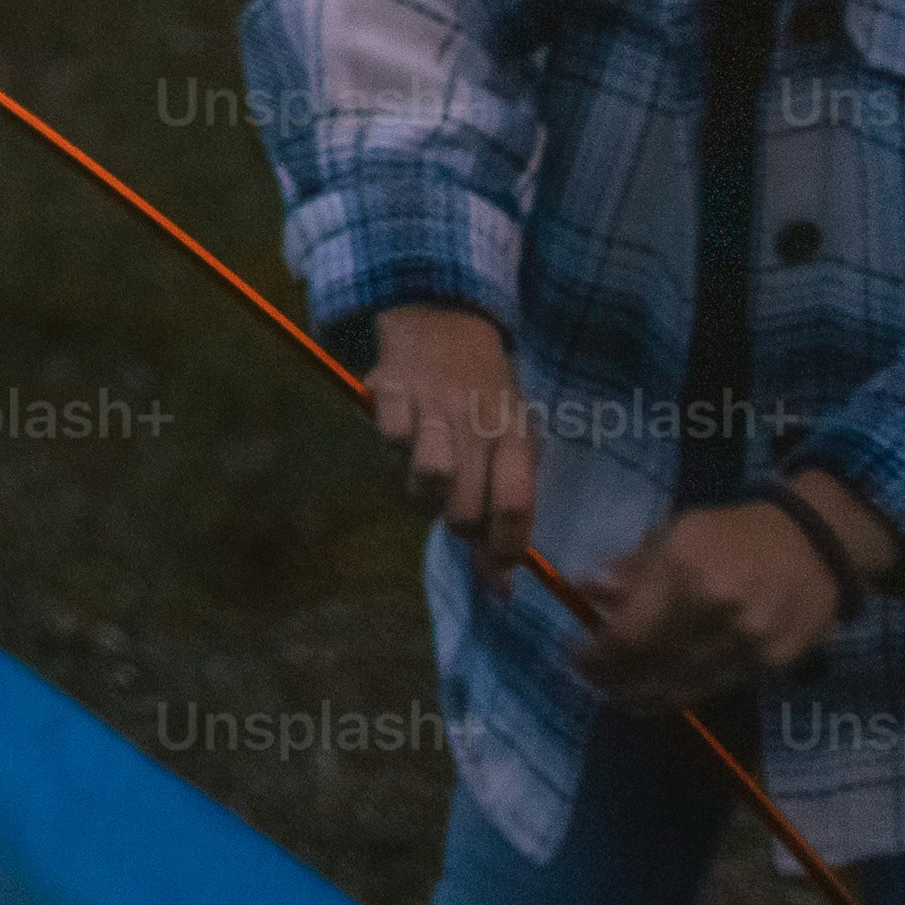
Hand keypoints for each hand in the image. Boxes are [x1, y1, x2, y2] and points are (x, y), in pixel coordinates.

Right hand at [363, 302, 536, 559]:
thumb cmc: (486, 393)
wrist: (443, 318)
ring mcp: (431, 404)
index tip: (500, 567)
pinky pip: (389, 440)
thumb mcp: (512, 438)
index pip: (515, 506)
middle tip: (458, 512)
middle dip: (461, 527)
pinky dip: (394, 448)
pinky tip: (405, 434)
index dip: (504, 548)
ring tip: (429, 476)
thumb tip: (501, 585)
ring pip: (427, 478)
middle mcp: (476, 421)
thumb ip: (508, 507)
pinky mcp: (389, 390)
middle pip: (466, 508)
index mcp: (514, 433)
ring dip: (424, 492)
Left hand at [564, 501, 854, 713]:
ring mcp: (747, 643)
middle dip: (614, 680)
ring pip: (683, 687)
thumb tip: (587, 588)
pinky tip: (660, 694)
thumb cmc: (733, 534)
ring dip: (643, 696)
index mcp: (684, 572)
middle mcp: (715, 612)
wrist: (814, 546)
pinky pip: (715, 689)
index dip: (596, 655)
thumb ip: (632, 567)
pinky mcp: (771, 665)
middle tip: (592, 681)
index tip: (575, 657)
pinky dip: (682, 695)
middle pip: (651, 666)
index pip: (628, 633)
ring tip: (619, 695)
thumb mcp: (676, 533)